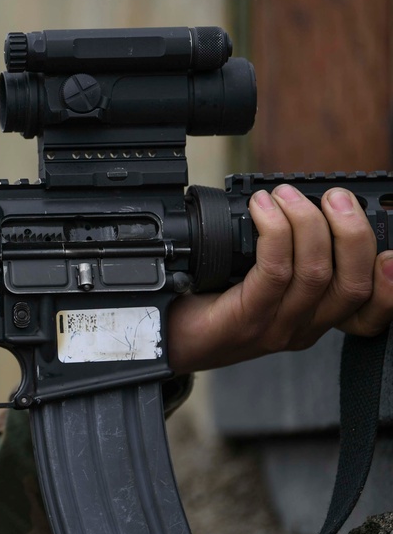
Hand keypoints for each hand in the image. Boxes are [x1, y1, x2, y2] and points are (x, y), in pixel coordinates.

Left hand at [168, 185, 392, 372]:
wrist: (163, 338)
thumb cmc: (209, 303)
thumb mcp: (259, 281)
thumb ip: (289, 255)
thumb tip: (302, 203)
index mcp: (315, 319)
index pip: (371, 312)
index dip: (391, 283)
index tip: (391, 251)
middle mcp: (303, 328)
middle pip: (353, 285)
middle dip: (353, 233)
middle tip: (336, 197)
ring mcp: (276, 328)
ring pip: (316, 274)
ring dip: (308, 223)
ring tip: (287, 195)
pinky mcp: (247, 320)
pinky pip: (275, 272)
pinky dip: (274, 232)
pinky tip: (263, 210)